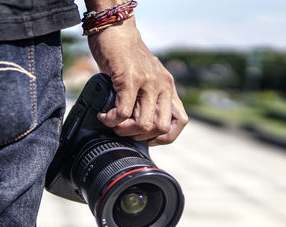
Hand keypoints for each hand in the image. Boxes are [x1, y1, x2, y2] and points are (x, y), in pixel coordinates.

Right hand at [88, 17, 187, 144]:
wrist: (116, 30)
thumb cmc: (127, 57)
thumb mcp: (146, 78)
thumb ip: (148, 98)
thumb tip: (139, 126)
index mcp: (169, 88)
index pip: (181, 121)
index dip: (165, 136)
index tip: (147, 138)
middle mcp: (163, 85)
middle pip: (161, 127)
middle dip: (141, 136)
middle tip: (125, 130)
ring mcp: (148, 82)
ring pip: (144, 123)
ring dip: (125, 130)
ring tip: (113, 123)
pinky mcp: (130, 79)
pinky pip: (124, 112)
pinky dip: (112, 120)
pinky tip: (104, 116)